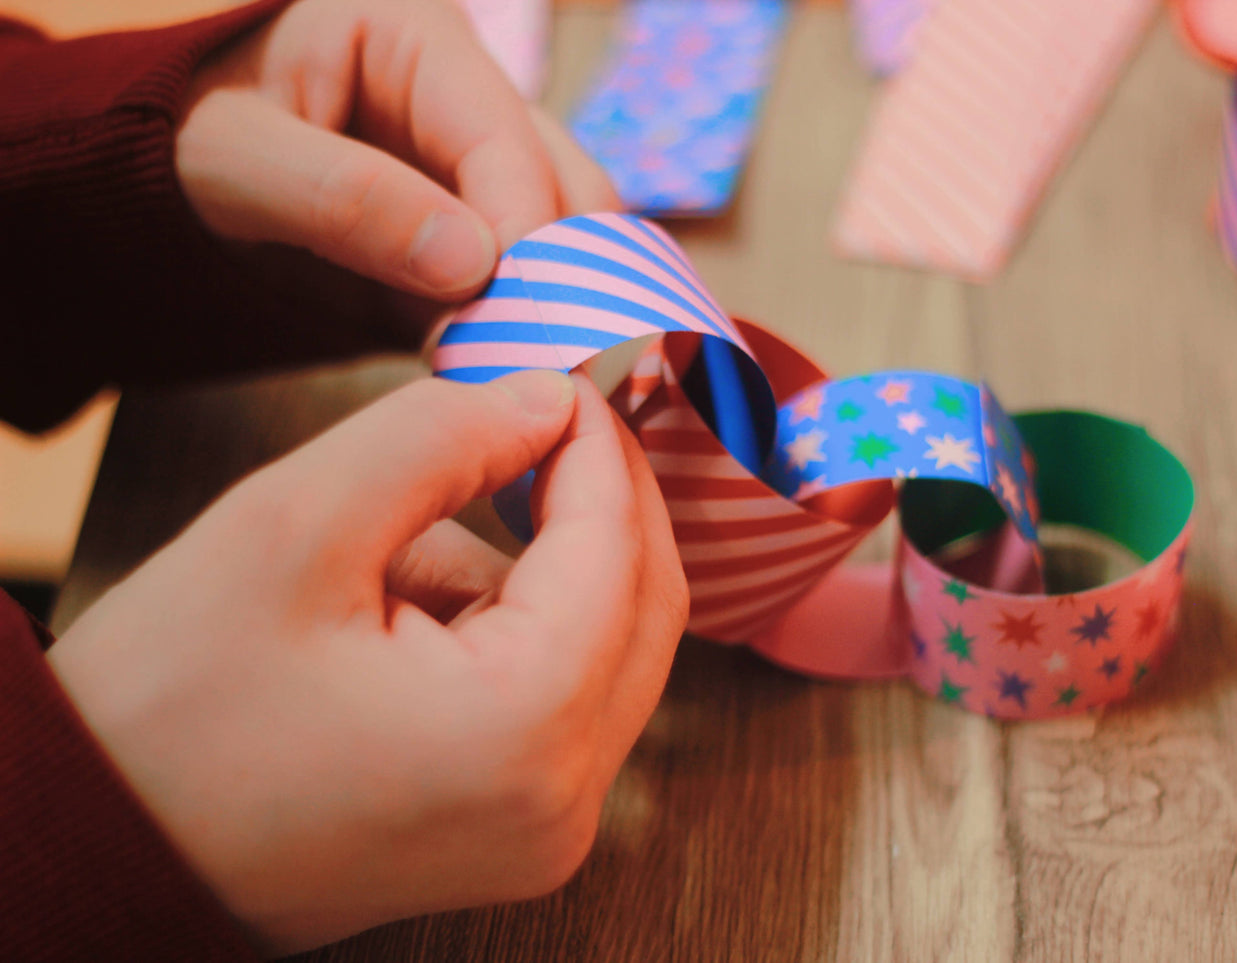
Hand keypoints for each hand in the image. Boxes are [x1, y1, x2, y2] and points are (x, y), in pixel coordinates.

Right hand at [47, 371, 686, 954]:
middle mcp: (563, 804)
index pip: (616, 552)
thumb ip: (438, 438)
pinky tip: (404, 615)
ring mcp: (546, 832)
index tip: (567, 376)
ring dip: (544, 568)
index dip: (600, 448)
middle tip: (548, 419)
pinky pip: (562, 696)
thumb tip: (547, 402)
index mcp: (524, 732)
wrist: (97, 842)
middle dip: (602, 502)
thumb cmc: (167, 707)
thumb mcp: (291, 526)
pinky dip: (515, 627)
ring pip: (608, 648)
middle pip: (645, 607)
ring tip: (402, 552)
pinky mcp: (516, 832)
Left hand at [175, 0, 617, 338]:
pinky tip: (511, 382)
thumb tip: (472, 263)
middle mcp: (470, 104)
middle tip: (548, 361)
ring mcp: (478, 180)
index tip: (524, 319)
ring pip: (567, 245)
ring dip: (557, 312)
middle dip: (569, 275)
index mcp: (420, 43)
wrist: (160, 183)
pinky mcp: (471, 248)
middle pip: (569, 187)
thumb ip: (345, 199)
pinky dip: (523, 339)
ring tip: (528, 378)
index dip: (528, 230)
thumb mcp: (235, 156)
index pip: (506, 139)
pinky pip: (522, 294)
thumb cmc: (179, 139)